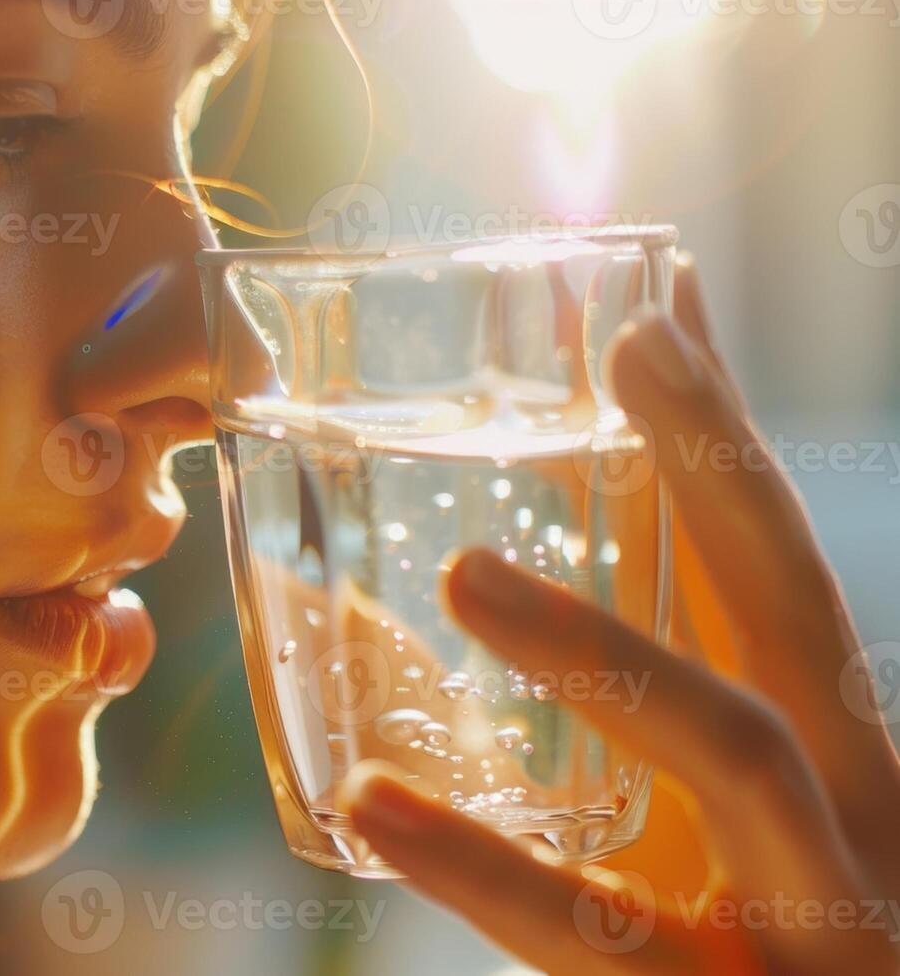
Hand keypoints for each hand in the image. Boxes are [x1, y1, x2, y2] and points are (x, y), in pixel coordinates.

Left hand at [338, 261, 899, 973]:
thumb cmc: (753, 963)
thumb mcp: (695, 843)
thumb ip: (590, 735)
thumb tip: (411, 594)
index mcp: (832, 763)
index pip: (775, 575)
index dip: (722, 445)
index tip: (661, 310)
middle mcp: (852, 820)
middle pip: (795, 612)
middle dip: (726, 467)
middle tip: (636, 344)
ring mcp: (815, 918)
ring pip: (734, 753)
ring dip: (604, 644)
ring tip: (466, 572)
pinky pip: (601, 937)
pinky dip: (482, 866)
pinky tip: (371, 795)